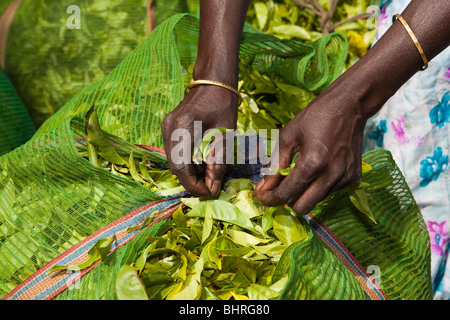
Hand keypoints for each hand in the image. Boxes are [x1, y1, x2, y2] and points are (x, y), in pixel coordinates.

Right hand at [161, 85, 237, 196]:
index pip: (181, 167)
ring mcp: (165, 128)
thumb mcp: (225, 136)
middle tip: (211, 187)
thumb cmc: (223, 105)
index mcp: (182, 127)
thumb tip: (212, 189)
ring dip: (190, 172)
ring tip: (209, 175)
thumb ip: (218, 163)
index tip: (210, 193)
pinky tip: (202, 163)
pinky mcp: (168, 129)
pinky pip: (175, 153)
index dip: (194, 185)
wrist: (213, 83)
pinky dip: (187, 163)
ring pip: (174, 162)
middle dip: (192, 181)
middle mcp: (168, 128)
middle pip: (175, 166)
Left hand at [255, 83, 367, 214]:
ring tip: (298, 173)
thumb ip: (275, 165)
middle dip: (286, 200)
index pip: (287, 194)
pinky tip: (317, 169)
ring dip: (302, 193)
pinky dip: (317, 187)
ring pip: (315, 201)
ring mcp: (345, 178)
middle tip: (278, 188)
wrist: (350, 105)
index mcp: (313, 163)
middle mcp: (331, 175)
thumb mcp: (287, 136)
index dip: (270, 199)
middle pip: (302, 208)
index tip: (261, 196)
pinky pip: (328, 192)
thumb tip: (263, 187)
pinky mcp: (353, 177)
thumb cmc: (315, 117)